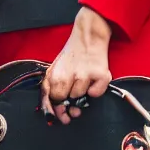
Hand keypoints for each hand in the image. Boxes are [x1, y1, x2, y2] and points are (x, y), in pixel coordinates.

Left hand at [41, 6, 111, 124]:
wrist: (88, 37)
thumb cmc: (71, 55)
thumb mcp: (54, 69)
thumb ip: (49, 89)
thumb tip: (50, 111)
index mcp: (56, 75)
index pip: (53, 100)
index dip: (57, 107)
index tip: (60, 113)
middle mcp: (70, 76)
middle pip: (67, 101)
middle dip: (69, 102)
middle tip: (73, 93)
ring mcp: (86, 76)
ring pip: (81, 97)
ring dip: (82, 92)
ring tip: (83, 78)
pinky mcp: (101, 75)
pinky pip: (96, 94)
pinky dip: (95, 89)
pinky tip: (93, 79)